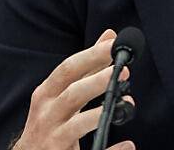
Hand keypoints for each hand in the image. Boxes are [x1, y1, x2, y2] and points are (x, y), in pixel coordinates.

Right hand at [13, 29, 135, 149]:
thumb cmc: (51, 119)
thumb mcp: (62, 91)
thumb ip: (86, 66)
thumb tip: (109, 35)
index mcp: (46, 93)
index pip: (68, 69)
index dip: (91, 55)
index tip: (114, 44)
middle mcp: (46, 114)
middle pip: (71, 95)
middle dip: (96, 81)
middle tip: (123, 71)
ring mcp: (52, 137)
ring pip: (76, 125)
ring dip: (101, 112)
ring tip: (125, 102)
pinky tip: (128, 143)